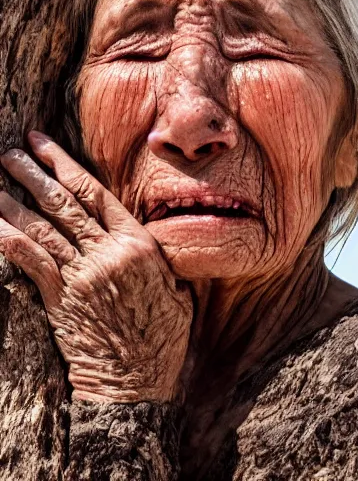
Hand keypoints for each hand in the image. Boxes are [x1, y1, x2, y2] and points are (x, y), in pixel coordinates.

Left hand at [0, 131, 191, 402]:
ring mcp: (83, 275)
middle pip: (64, 203)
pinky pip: (29, 260)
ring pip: (42, 227)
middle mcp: (110, 253)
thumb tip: (142, 234)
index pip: (97, 194)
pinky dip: (7, 239)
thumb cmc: (161, 336)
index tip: (44, 144)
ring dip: (13, 200)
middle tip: (10, 150)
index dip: (66, 165)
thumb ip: (156, 256)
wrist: (136, 378)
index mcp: (140, 244)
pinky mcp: (61, 298)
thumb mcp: (174, 287)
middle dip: (34, 172)